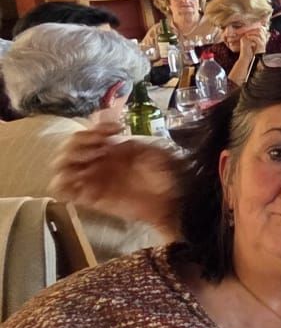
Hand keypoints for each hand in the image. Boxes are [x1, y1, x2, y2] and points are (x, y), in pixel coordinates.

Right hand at [51, 122, 184, 236]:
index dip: (93, 129)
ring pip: (60, 167)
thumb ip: (124, 142)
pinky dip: (62, 182)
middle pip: (67, 148)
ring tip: (94, 159)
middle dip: (80, 142)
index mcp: (106, 150)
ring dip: (70, 159)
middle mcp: (95, 163)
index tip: (115, 130)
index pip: (84, 135)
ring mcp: (91, 180)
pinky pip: (62, 191)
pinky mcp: (90, 198)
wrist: (173, 197)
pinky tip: (81, 177)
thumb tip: (105, 131)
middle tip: (102, 146)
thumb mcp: (148, 150)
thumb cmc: (164, 172)